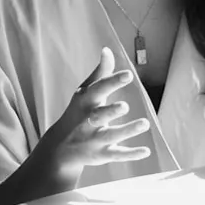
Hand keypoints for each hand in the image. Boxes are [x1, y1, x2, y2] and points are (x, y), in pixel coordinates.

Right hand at [40, 47, 151, 176]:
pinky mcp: (101, 155)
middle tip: (125, 106)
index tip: (128, 74)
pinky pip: (116, 155)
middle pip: (99, 116)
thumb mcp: (85, 92)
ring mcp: (94, 139)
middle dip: (111, 111)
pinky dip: (131, 154)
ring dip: (127, 131)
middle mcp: (88, 121)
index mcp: (85, 102)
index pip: (98, 90)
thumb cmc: (78, 112)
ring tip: (145, 123)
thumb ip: (100, 73)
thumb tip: (107, 50)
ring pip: (111, 136)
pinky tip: (146, 151)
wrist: (59, 147)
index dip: (112, 82)